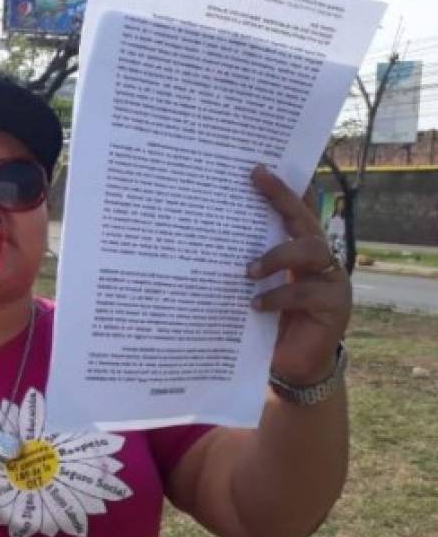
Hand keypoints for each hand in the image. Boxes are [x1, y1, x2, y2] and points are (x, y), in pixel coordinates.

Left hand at [247, 167, 350, 383]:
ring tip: (249, 270)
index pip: (293, 212)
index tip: (257, 169)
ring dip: (278, 255)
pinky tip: (255, 304)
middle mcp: (319, 259)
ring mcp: (331, 279)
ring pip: (314, 250)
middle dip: (283, 198)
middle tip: (257, 182)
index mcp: (298, 250)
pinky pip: (308, 291)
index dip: (280, 190)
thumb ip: (242, 266)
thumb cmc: (266, 323)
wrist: (290, 366)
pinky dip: (279, 295)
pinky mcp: (335, 305)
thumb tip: (200, 238)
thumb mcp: (252, 290)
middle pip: (306, 220)